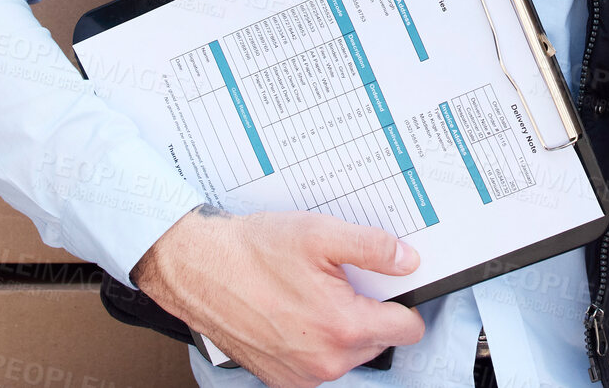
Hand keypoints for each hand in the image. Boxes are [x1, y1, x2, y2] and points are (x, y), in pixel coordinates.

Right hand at [132, 205, 426, 387]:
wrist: (200, 270)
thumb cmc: (255, 251)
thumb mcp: (322, 234)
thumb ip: (374, 249)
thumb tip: (408, 260)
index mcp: (343, 328)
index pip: (407, 328)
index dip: (406, 300)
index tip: (395, 282)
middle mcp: (325, 362)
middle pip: (379, 339)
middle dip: (370, 310)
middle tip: (345, 278)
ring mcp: (301, 375)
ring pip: (349, 352)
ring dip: (343, 325)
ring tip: (317, 290)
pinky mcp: (281, 378)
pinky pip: (319, 362)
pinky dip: (317, 339)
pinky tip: (297, 308)